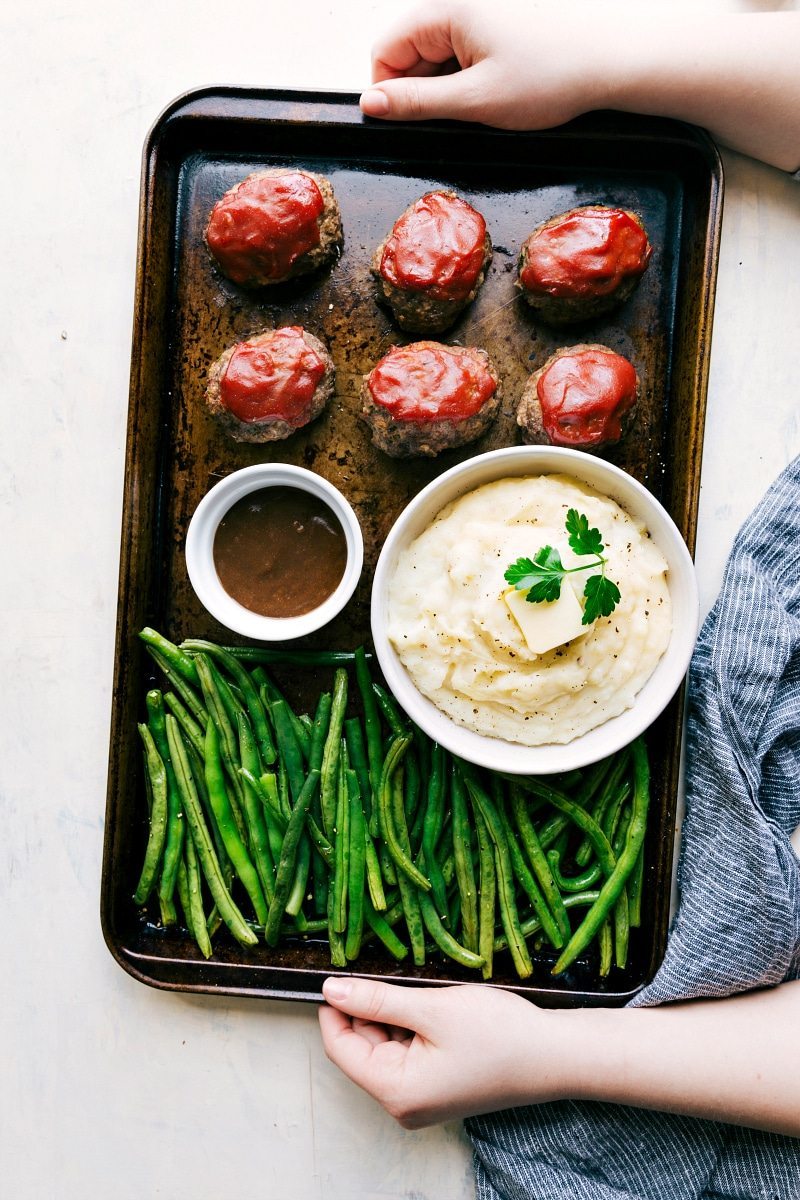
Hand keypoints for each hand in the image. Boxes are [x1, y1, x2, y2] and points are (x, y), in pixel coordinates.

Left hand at [318, 975, 569, 1127]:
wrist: (555, 1054)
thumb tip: (332, 990)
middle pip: (362, 1047)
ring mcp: (422, 1098)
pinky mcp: (438, 1086)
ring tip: (424, 994)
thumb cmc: (499, 1034)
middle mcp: (404, 1104)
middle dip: (370, 1009)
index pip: (341, 1047)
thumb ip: (377, 999)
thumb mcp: (431, 1007)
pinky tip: (433, 1007)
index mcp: (396, 1091)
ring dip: (394, 1014)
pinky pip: (408, 1051)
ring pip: (386, 1045)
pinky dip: (412, 1025)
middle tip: (394, 976)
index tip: (339, 973)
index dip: (336, 1008)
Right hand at [359, 0, 609, 129]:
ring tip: (489, 99)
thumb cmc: (556, 74)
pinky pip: (466, 45)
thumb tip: (372, 104)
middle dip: (424, 88)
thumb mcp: (476, 100)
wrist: (615, 57)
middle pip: (410, 48)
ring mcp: (481, 4)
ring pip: (439, 50)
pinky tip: (500, 86)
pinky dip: (472, 71)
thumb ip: (416, 104)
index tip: (409, 122)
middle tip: (461, 115)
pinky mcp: (500, 14)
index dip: (389, 92)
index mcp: (446, 7)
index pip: (385, 50)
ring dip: (450, 83)